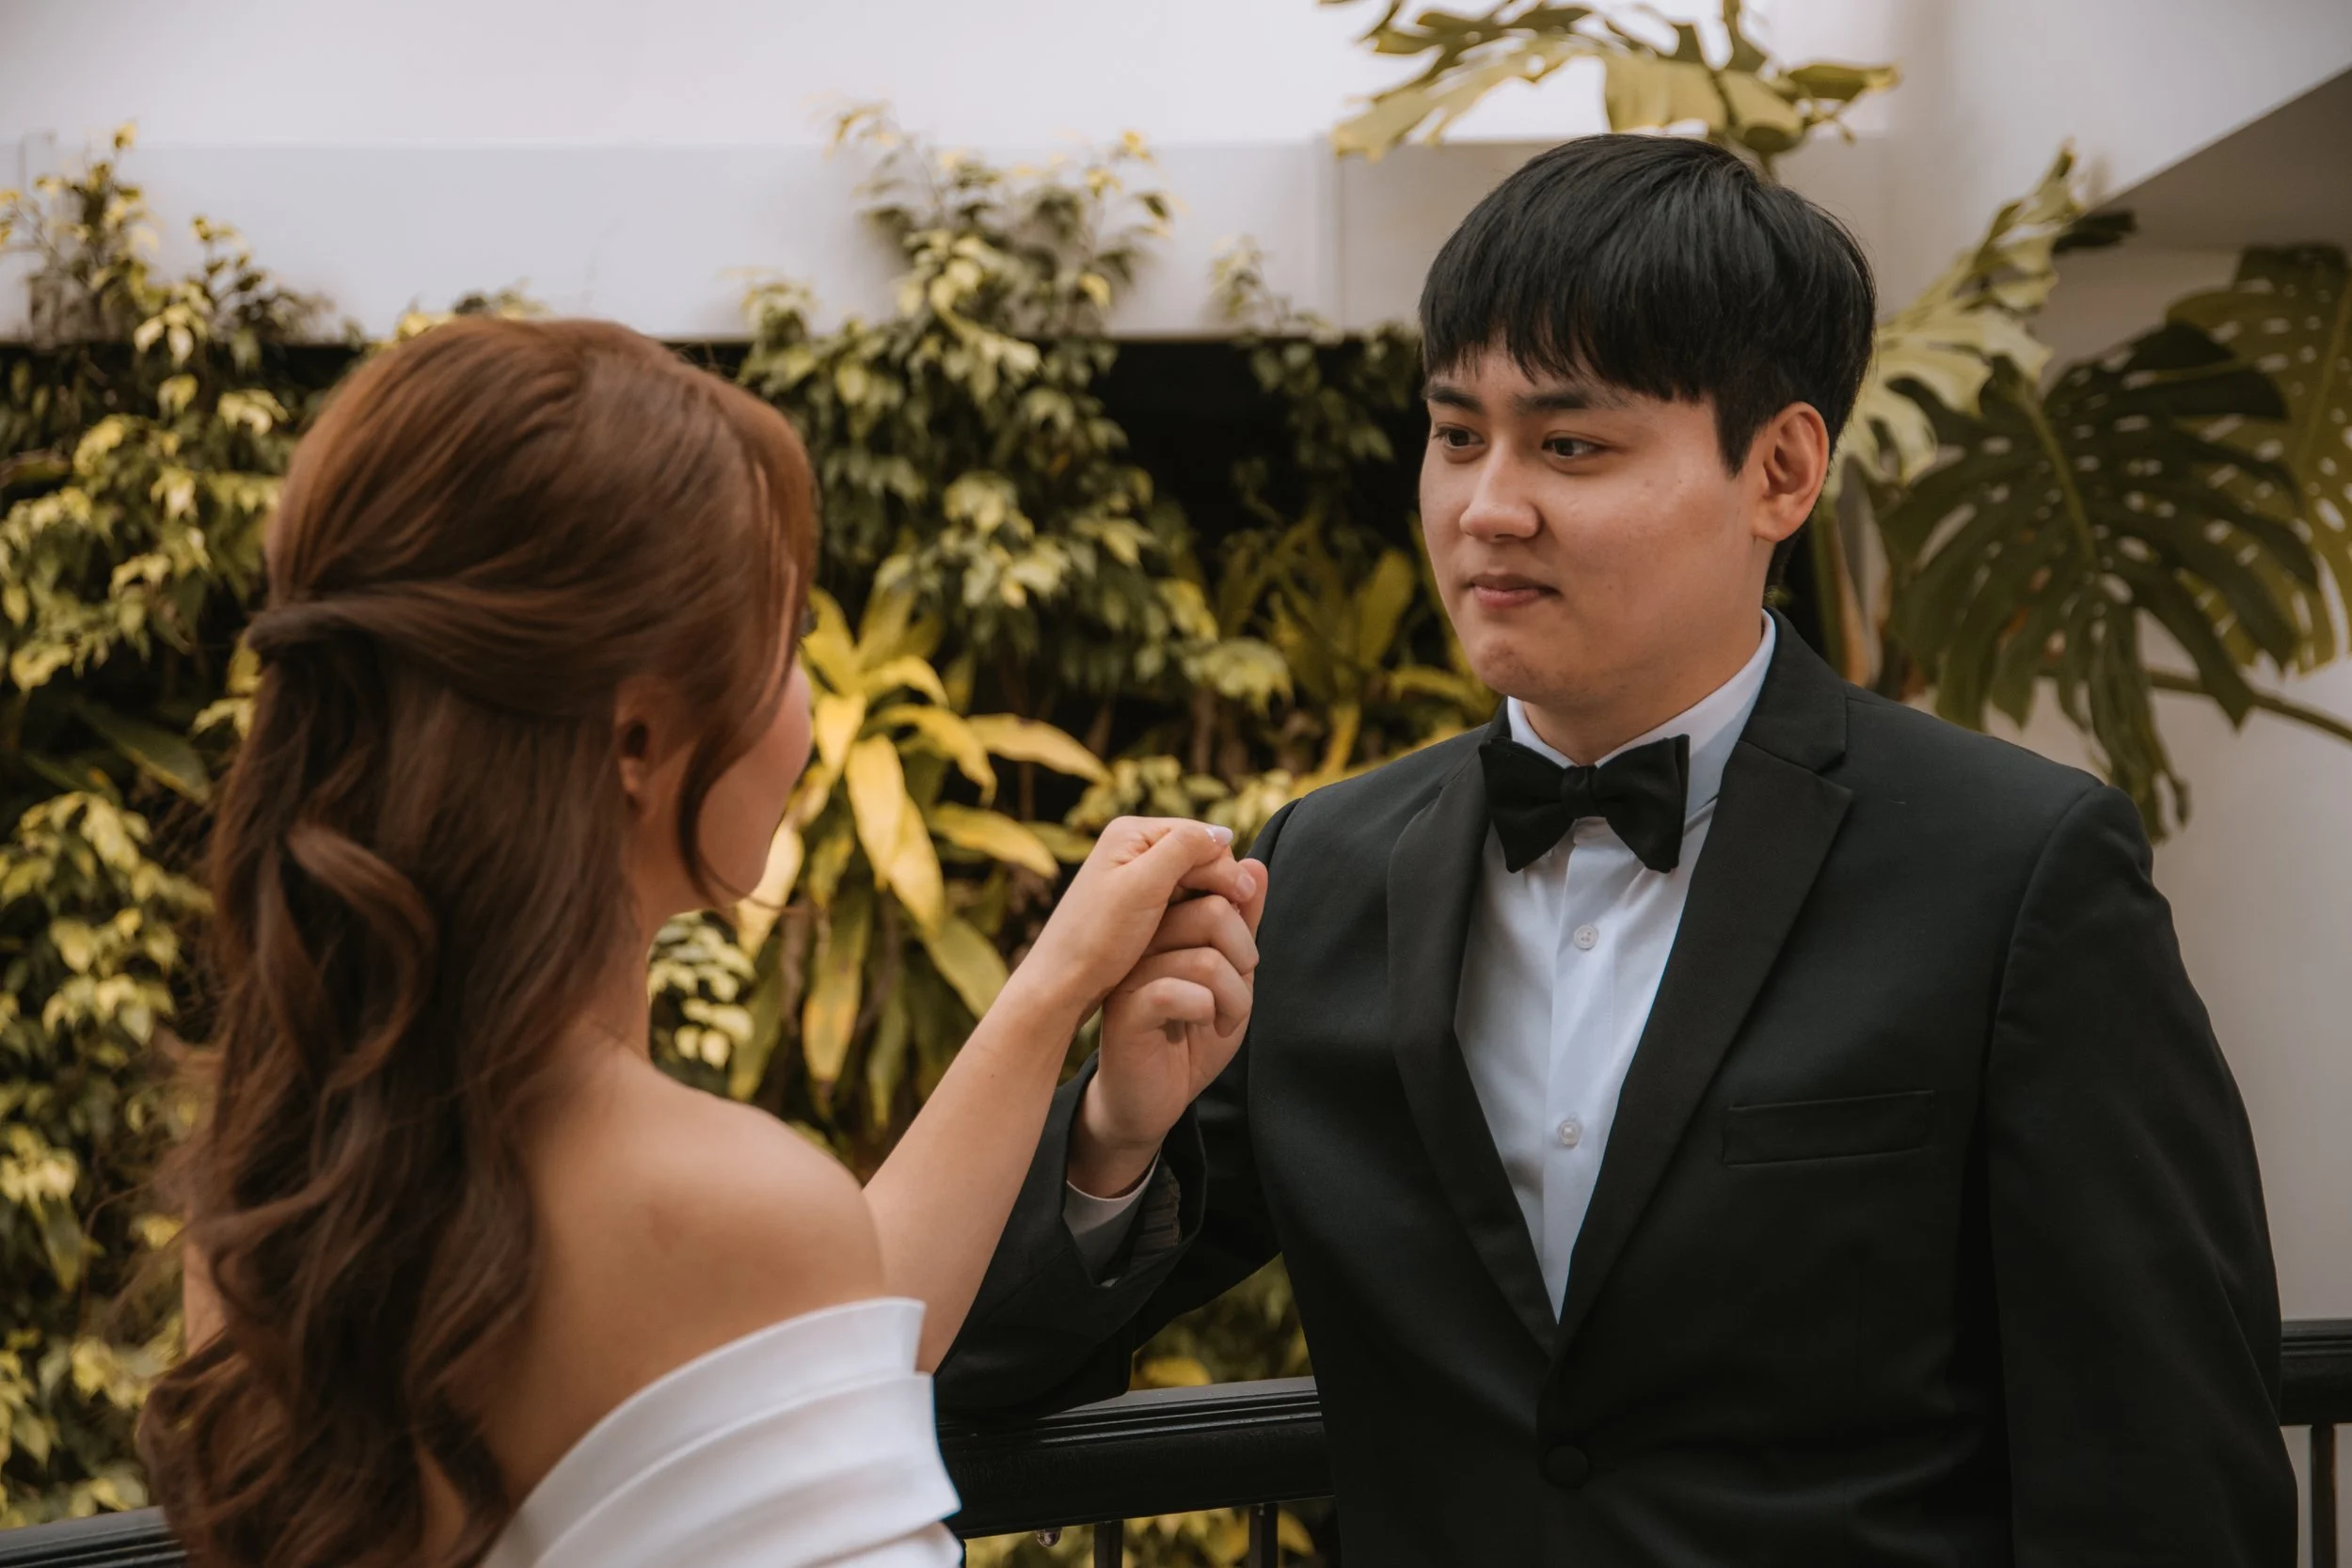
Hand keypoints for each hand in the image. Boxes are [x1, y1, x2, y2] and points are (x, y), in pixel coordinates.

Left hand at [1010, 816, 1257, 1028]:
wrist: (1061, 984)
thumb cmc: (1098, 937)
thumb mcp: (1143, 887)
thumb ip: (1183, 850)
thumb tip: (1225, 833)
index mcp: (1131, 833)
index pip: (1197, 836)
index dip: (1224, 864)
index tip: (1244, 897)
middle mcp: (1132, 848)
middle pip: (1196, 856)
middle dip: (1218, 883)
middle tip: (1239, 915)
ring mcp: (1133, 876)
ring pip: (1190, 881)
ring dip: (1209, 901)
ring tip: (1225, 929)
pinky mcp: (1135, 905)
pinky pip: (1178, 901)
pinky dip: (1193, 915)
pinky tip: (1200, 937)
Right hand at [1069, 860, 1268, 1197]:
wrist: (1153, 1099)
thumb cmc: (1190, 1036)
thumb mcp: (1230, 976)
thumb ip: (1241, 924)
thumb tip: (1254, 866)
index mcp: (1163, 924)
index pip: (1211, 887)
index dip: (1242, 917)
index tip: (1245, 960)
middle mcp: (1141, 940)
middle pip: (1211, 911)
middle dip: (1244, 955)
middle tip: (1241, 992)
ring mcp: (1129, 973)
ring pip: (1204, 957)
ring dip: (1235, 996)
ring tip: (1227, 1017)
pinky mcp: (1125, 1010)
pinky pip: (1181, 992)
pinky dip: (1210, 1011)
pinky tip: (1206, 1026)